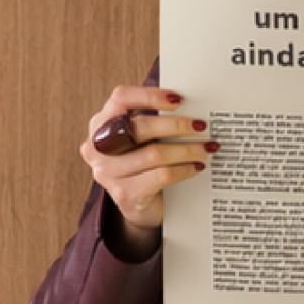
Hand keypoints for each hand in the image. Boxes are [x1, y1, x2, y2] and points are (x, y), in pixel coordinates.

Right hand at [80, 85, 211, 253]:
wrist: (140, 207)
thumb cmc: (144, 164)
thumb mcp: (144, 139)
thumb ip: (155, 120)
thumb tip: (190, 106)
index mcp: (101, 124)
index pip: (121, 99)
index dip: (149, 95)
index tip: (178, 99)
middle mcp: (98, 147)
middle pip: (140, 127)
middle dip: (176, 125)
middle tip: (200, 126)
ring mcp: (108, 172)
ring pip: (154, 154)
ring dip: (187, 150)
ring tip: (206, 149)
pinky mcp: (125, 194)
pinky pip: (162, 175)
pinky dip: (184, 169)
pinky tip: (196, 167)